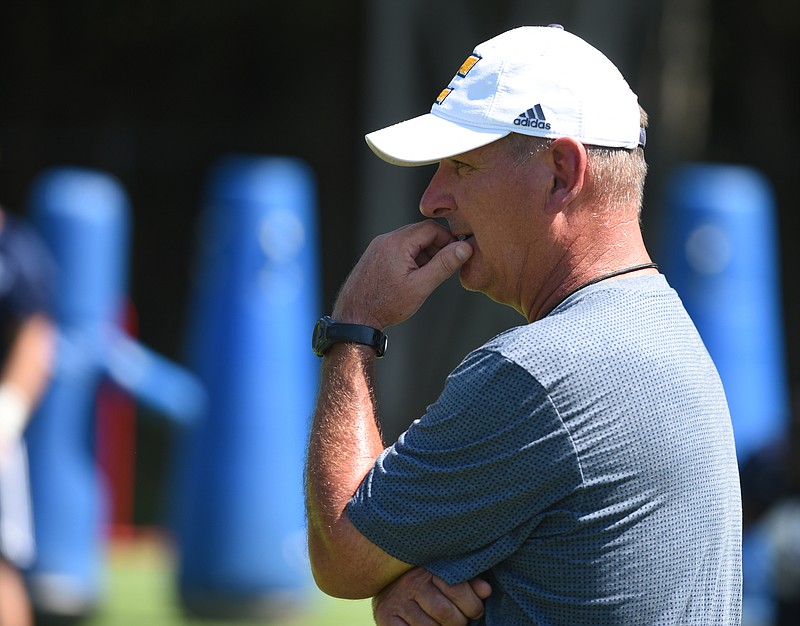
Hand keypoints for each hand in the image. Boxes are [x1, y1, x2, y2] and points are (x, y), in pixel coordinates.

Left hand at [333, 220, 471, 328]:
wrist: (354, 317)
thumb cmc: (386, 305)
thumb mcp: (421, 286)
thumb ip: (444, 265)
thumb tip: (464, 248)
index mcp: (397, 243)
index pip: (432, 228)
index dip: (449, 240)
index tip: (458, 255)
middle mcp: (385, 239)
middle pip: (420, 232)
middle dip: (437, 247)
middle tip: (446, 267)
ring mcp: (378, 246)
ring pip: (410, 240)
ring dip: (425, 253)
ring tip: (428, 276)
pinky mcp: (374, 255)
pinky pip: (399, 248)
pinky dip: (411, 257)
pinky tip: (414, 277)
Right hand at [373, 567, 490, 625]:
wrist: (388, 587)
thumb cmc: (427, 584)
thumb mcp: (446, 579)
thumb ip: (467, 583)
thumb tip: (486, 590)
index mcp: (430, 569)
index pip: (458, 590)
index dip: (473, 605)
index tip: (475, 611)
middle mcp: (412, 583)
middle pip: (446, 613)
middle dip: (460, 622)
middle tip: (460, 622)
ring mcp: (398, 600)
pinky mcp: (386, 616)